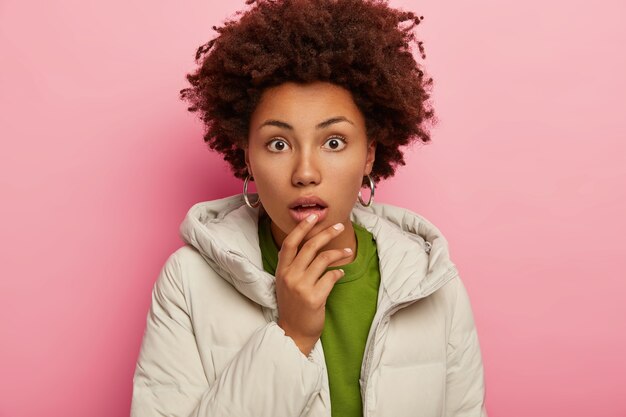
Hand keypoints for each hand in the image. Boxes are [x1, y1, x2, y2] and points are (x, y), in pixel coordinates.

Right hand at [275, 214, 352, 355]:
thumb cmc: (293, 306)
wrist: (293, 333)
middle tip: (339, 226)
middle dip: (326, 233)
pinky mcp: (314, 297)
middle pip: (310, 246)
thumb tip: (312, 244)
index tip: (314, 216)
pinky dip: (338, 272)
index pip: (290, 243)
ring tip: (348, 250)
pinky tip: (341, 272)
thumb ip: (294, 265)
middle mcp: (289, 276)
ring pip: (323, 259)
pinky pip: (331, 277)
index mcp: (281, 270)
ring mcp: (301, 286)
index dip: (302, 227)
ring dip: (338, 252)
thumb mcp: (286, 283)